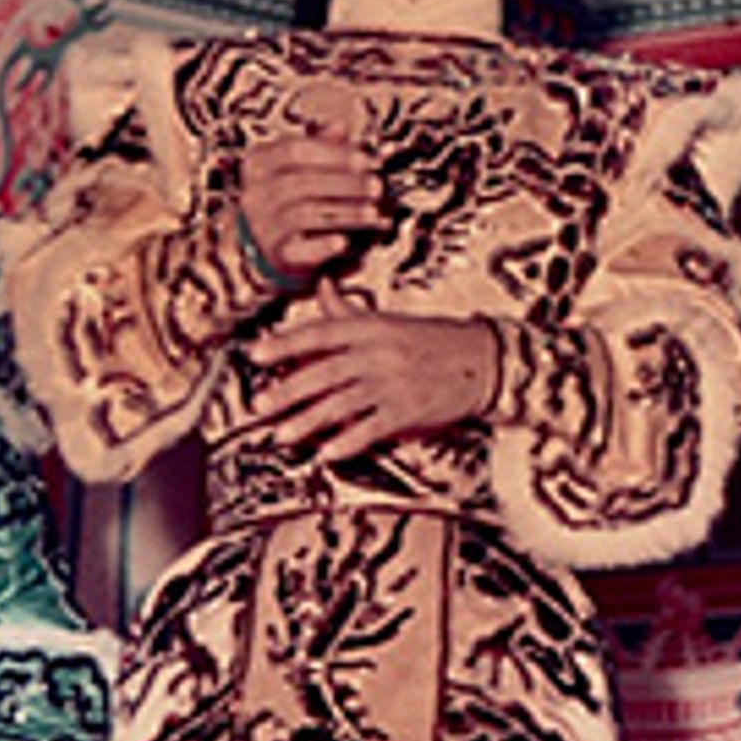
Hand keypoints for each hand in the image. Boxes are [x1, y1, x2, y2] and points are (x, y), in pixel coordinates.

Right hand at [237, 131, 385, 283]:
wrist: (270, 245)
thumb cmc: (294, 197)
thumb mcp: (302, 167)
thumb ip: (320, 146)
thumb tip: (340, 128)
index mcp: (259, 164)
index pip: (295, 150)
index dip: (335, 154)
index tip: (367, 160)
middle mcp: (255, 194)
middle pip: (301, 183)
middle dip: (345, 184)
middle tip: (377, 187)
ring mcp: (262, 226)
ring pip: (303, 215)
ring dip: (345, 214)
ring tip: (374, 214)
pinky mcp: (275, 255)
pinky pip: (299, 250)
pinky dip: (322, 246)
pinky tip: (344, 242)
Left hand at [254, 285, 499, 458]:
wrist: (485, 358)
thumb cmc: (434, 339)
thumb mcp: (390, 320)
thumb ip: (350, 313)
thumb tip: (322, 287)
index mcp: (372, 327)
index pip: (319, 334)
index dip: (284, 344)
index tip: (255, 355)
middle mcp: (379, 353)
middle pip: (323, 372)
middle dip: (287, 391)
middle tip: (259, 406)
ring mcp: (394, 382)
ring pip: (342, 403)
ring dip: (308, 421)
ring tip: (282, 435)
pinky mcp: (409, 409)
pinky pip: (372, 428)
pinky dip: (348, 441)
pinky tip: (327, 453)